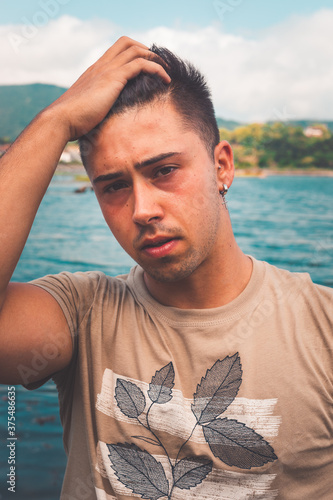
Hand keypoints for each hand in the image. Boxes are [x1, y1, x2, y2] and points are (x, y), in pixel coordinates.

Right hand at [48, 36, 170, 140]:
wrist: (62, 120)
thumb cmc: (72, 122)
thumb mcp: (87, 111)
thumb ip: (97, 110)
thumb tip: (104, 124)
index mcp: (94, 72)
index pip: (116, 51)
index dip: (134, 53)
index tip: (147, 67)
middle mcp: (101, 66)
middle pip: (127, 43)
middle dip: (146, 50)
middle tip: (159, 66)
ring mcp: (106, 70)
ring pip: (136, 50)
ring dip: (155, 59)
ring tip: (167, 72)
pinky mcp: (113, 78)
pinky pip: (141, 65)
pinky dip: (156, 69)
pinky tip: (166, 81)